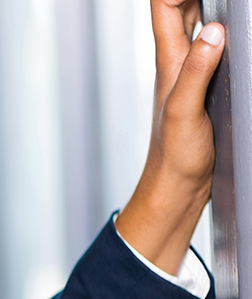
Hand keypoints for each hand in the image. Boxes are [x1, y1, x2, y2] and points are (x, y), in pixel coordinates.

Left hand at [116, 0, 223, 274]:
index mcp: (170, 61)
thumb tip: (213, 31)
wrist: (176, 187)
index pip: (164, 4)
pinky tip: (227, 28)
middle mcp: (176, 61)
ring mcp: (188, 72)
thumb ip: (196, 71)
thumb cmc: (174, 156)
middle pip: (179, 6)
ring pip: (194, 22)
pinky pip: (207, 45)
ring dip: (204, 1)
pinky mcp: (202, 86)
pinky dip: (217, 28)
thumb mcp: (184, 111)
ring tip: (223, 0)